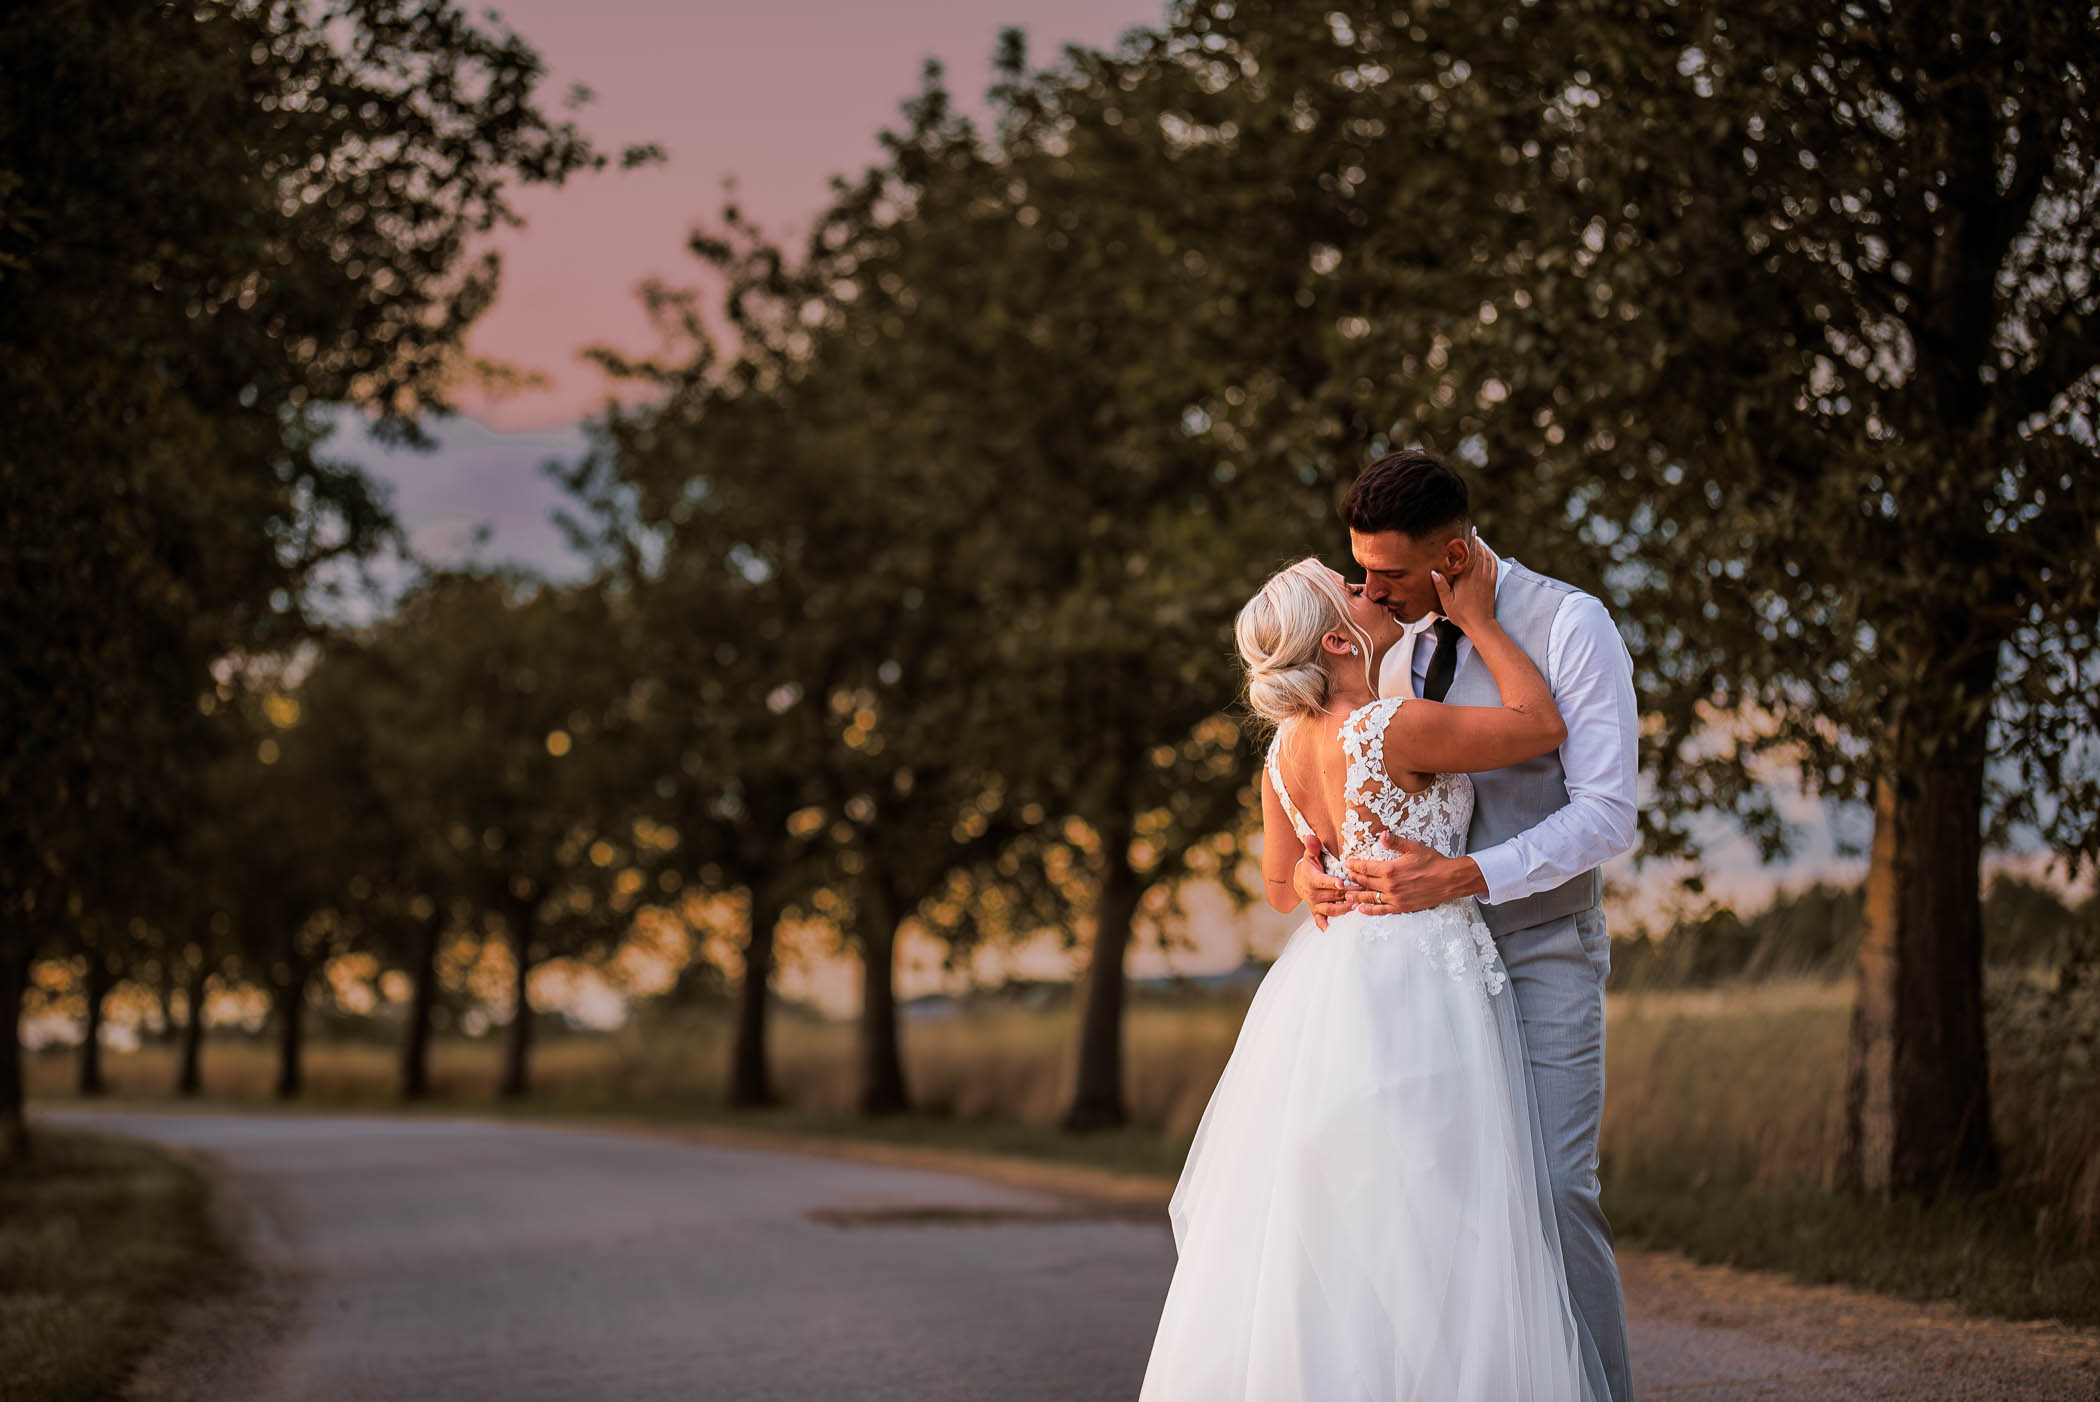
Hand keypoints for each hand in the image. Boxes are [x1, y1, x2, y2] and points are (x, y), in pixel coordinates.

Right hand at [1293, 831, 1359, 929]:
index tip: (1342, 883)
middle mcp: (1313, 893)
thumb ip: (1313, 847)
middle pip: (1332, 895)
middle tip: (1363, 892)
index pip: (1323, 881)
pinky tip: (1328, 928)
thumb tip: (1311, 837)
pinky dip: (1322, 924)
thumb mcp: (1311, 855)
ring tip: (1355, 906)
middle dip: (1347, 894)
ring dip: (1342, 909)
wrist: (1300, 880)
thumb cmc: (1311, 866)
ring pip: (1330, 909)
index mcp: (1312, 879)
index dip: (1332, 883)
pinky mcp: (1316, 912)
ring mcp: (1315, 904)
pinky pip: (1319, 919)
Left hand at [1343, 833, 1485, 914]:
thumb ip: (1395, 842)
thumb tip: (1382, 834)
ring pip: (1370, 898)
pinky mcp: (1401, 907)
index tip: (1347, 864)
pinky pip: (1381, 910)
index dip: (1354, 866)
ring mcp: (1395, 898)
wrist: (1449, 880)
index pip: (1365, 868)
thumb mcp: (1414, 847)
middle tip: (1344, 877)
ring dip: (1356, 896)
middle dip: (1353, 879)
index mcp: (1390, 869)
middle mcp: (1390, 886)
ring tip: (1346, 894)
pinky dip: (1369, 910)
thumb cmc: (1433, 862)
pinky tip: (1360, 910)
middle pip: (1365, 882)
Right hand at [1430, 527, 1497, 635]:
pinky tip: (1489, 553)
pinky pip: (1494, 566)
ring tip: (1479, 541)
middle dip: (1476, 542)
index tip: (1470, 531)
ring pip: (1487, 558)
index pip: (1469, 555)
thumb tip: (1434, 572)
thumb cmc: (1462, 614)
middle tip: (1474, 532)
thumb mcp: (1447, 602)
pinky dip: (1492, 557)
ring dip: (1484, 548)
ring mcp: (1487, 579)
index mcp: (1466, 578)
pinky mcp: (1492, 584)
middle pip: (1479, 554)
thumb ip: (1440, 586)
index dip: (1470, 542)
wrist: (1480, 624)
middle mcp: (1478, 576)